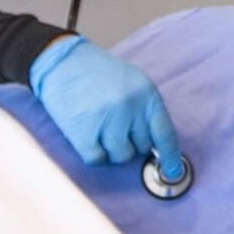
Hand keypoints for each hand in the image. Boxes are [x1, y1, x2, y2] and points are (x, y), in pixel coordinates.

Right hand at [29, 35, 183, 169]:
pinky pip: (97, 159)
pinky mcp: (83, 132)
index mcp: (147, 94)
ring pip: (120, 156)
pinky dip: (95, 154)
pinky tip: (89, 139)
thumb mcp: (132, 81)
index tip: (172, 171)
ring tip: (100, 130)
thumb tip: (157, 143)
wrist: (61, 61)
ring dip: (112, 150)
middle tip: (115, 128)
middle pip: (142, 147)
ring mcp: (107, 121)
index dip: (170, 156)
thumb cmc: (98, 72)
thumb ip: (145, 109)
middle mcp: (130, 108)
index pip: (165, 133)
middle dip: (131, 142)